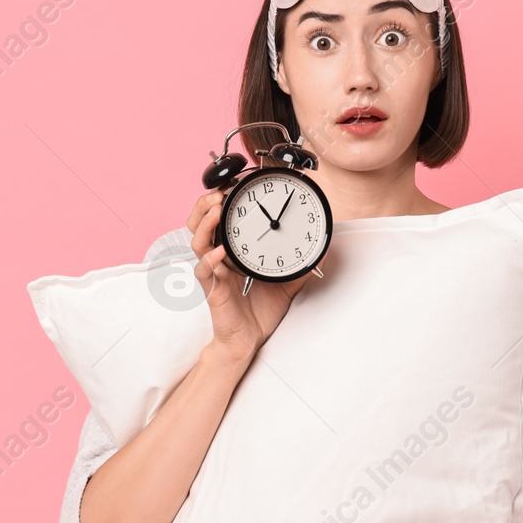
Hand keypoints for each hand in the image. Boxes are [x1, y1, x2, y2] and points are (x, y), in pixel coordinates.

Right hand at [185, 189, 314, 365]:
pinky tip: (219, 252)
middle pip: (199, 223)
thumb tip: (325, 251)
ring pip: (197, 242)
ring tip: (214, 210)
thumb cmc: (260, 309)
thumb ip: (302, 264)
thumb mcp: (288, 281)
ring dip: (204, 223)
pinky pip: (204, 272)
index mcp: (232, 250)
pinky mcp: (213, 290)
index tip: (231, 183)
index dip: (220, 200)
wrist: (249, 340)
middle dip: (204, 205)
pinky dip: (210, 260)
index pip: (220, 219)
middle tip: (218, 192)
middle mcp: (219, 258)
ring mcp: (214, 273)